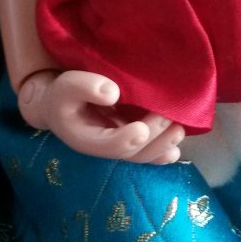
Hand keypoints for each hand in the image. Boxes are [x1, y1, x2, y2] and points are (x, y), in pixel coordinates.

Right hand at [18, 69, 184, 163]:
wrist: (60, 105)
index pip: (108, 145)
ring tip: (179, 131)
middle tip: (169, 117)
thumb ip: (84, 86)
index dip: (125, 140)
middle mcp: (104, 148)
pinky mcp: (128, 139)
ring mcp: (118, 145)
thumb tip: (113, 92)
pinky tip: (175, 151)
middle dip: (153, 138)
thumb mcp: (65, 86)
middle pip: (132, 152)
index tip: (141, 130)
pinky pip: (146, 151)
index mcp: (85, 140)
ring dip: (162, 146)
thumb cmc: (63, 95)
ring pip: (142, 155)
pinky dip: (162, 153)